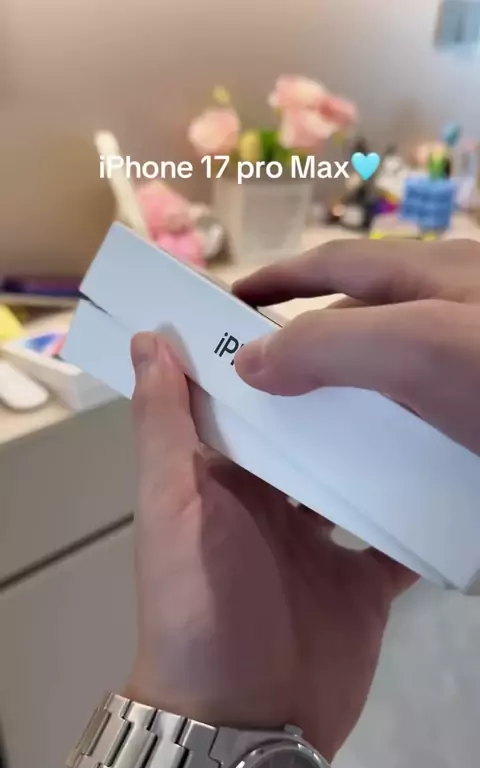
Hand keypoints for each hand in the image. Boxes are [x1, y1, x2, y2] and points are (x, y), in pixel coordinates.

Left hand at [126, 333, 413, 760]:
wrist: (240, 722)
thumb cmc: (199, 603)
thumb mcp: (172, 506)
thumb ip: (162, 426)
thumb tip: (149, 338)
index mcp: (223, 480)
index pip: (247, 405)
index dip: (271, 361)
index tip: (313, 306)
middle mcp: (272, 506)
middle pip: (311, 439)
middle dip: (342, 401)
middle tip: (392, 345)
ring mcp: (323, 545)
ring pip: (358, 482)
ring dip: (386, 450)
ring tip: (428, 400)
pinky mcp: (365, 584)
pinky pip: (397, 541)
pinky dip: (419, 516)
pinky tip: (450, 474)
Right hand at [234, 238, 479, 454]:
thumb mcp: (418, 347)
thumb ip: (329, 345)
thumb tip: (251, 360)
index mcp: (434, 270)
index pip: (335, 263)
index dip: (279, 278)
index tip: (231, 303)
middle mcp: (455, 304)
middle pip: (363, 318)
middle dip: (310, 348)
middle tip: (266, 389)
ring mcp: (473, 354)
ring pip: (395, 369)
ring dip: (352, 396)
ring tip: (315, 435)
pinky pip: (428, 408)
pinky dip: (393, 428)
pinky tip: (383, 457)